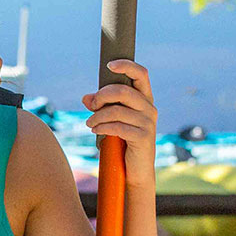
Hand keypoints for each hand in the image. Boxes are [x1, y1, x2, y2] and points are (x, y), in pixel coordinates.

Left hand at [81, 59, 157, 185]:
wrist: (134, 171)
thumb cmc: (123, 141)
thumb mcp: (112, 120)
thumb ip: (101, 106)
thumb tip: (85, 98)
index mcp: (145, 99)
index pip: (141, 74)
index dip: (126, 66)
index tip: (109, 65)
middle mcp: (150, 108)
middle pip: (123, 91)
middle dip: (101, 96)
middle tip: (91, 105)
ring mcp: (148, 123)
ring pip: (116, 110)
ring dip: (97, 116)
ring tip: (89, 123)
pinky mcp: (143, 137)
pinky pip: (117, 127)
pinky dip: (102, 127)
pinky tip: (95, 130)